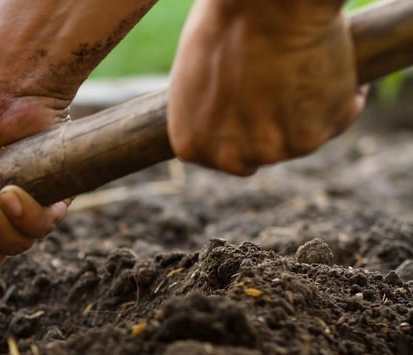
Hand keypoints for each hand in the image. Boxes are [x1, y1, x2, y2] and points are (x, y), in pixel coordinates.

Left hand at [168, 0, 365, 175]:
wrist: (268, 5)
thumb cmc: (226, 23)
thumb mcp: (195, 73)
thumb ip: (207, 108)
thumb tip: (226, 113)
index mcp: (191, 144)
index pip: (222, 152)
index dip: (243, 125)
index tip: (255, 101)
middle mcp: (230, 157)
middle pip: (262, 149)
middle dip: (274, 125)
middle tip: (283, 84)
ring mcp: (274, 151)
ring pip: (302, 135)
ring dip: (309, 109)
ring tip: (307, 65)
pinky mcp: (317, 135)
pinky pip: (340, 115)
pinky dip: (345, 93)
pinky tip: (333, 61)